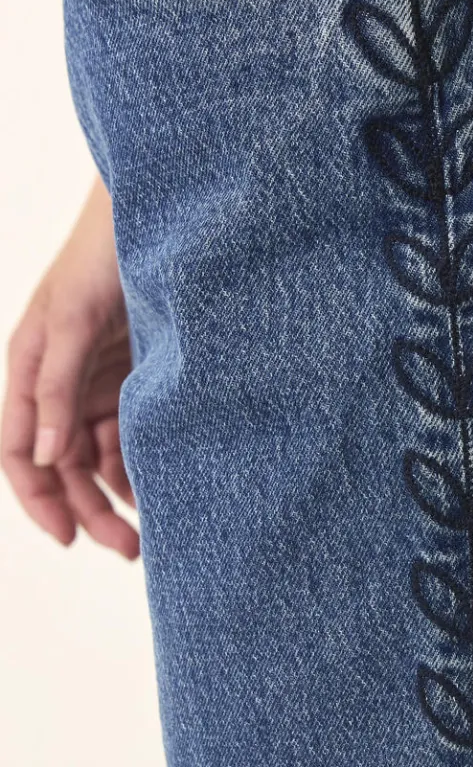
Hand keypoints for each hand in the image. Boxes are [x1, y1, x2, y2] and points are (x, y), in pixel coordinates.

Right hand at [1, 178, 138, 558]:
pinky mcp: (134, 376)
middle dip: (87, 509)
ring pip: (97, 457)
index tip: (69, 538)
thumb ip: (54, 386)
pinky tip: (160, 487)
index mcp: (27, 369)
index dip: (37, 498)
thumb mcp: (73, 318)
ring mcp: (96, 382)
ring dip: (116, 494)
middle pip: (61, 466)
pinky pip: (130, 434)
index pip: (16, 451)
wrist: (163, 217)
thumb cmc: (105, 254)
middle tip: (128, 548)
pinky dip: (140, 464)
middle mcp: (57, 383)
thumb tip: (42, 456)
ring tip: (147, 532)